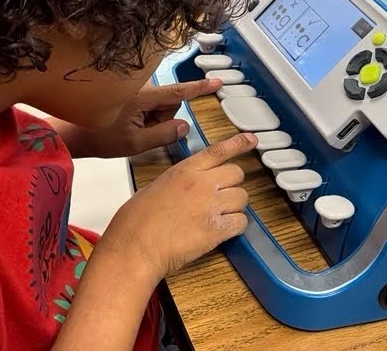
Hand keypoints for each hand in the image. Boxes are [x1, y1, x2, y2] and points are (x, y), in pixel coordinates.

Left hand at [56, 79, 221, 158]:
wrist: (72, 132)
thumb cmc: (99, 138)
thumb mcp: (135, 144)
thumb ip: (164, 134)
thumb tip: (183, 125)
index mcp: (142, 96)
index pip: (178, 92)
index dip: (199, 88)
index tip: (217, 82)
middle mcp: (139, 86)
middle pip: (169, 100)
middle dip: (161, 117)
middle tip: (139, 131)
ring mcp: (133, 85)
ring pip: (159, 102)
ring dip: (151, 116)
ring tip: (128, 126)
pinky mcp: (127, 88)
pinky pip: (148, 100)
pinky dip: (142, 112)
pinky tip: (124, 121)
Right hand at [101, 133, 255, 280]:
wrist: (135, 246)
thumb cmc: (136, 222)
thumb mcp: (155, 187)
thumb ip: (179, 181)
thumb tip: (190, 188)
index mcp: (184, 171)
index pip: (218, 151)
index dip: (238, 144)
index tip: (250, 140)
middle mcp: (201, 184)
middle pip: (236, 173)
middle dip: (231, 184)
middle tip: (220, 197)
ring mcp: (211, 206)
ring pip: (242, 198)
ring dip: (234, 207)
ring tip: (216, 217)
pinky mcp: (217, 229)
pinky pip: (241, 222)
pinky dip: (235, 227)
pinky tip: (220, 231)